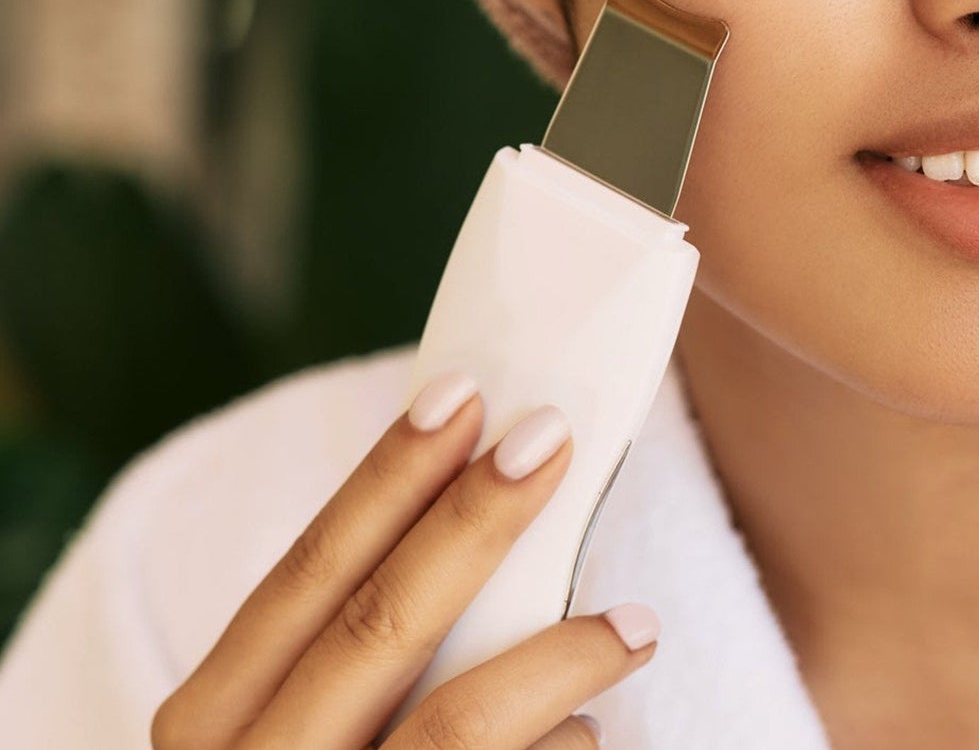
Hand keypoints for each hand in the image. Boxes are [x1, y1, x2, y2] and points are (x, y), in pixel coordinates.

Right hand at [151, 372, 655, 747]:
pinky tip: (592, 739)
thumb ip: (340, 648)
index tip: (461, 393)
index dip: (384, 478)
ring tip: (636, 623)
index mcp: (212, 723)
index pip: (304, 574)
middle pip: (377, 627)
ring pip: (453, 729)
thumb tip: (470, 511)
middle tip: (551, 439)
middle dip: (472, 522)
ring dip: (558, 659)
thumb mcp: (283, 726)